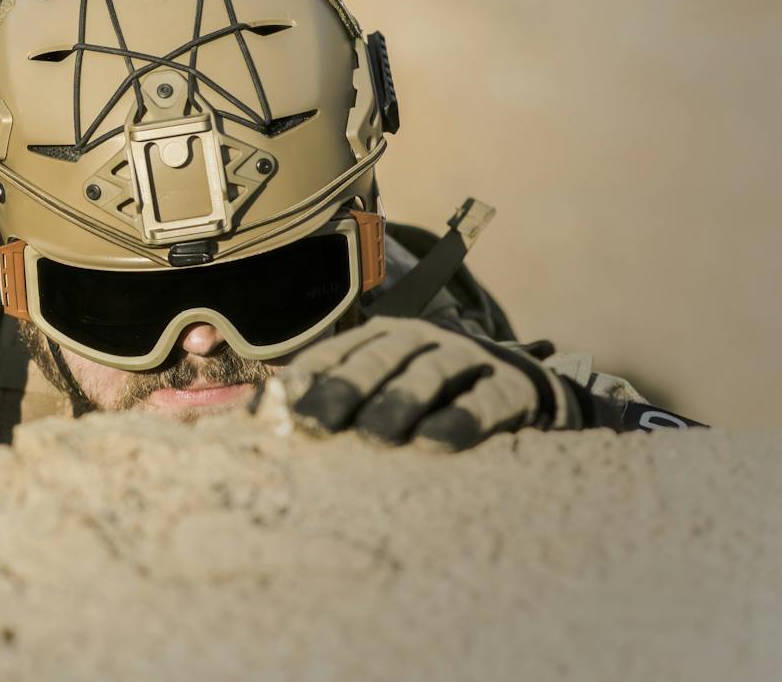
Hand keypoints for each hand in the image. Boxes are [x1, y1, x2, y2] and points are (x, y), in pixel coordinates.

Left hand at [276, 316, 584, 450]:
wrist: (525, 393)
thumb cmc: (433, 401)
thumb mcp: (384, 393)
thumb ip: (331, 400)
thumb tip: (256, 418)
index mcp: (383, 337)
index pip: (337, 351)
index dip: (308, 377)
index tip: (278, 409)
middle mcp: (421, 339)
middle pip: (376, 360)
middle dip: (341, 391)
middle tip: (313, 425)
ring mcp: (467, 359)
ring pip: (426, 375)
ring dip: (397, 403)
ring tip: (373, 437)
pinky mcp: (511, 388)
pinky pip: (483, 401)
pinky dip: (460, 420)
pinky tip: (434, 444)